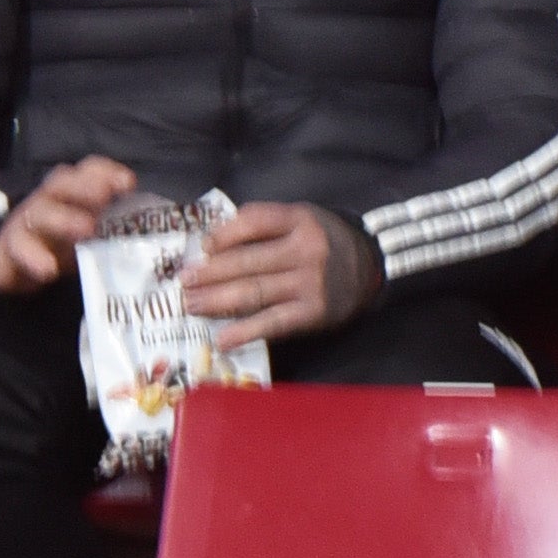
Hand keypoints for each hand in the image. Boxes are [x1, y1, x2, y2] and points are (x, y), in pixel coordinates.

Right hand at [0, 158, 136, 296]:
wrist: (12, 258)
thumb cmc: (61, 240)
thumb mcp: (90, 232)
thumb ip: (114, 227)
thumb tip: (152, 234)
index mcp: (72, 191)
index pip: (88, 170)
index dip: (107, 172)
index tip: (128, 184)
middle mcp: (49, 199)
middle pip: (63, 184)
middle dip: (85, 187)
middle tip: (105, 196)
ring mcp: (28, 221)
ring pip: (41, 212)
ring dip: (63, 219)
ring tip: (85, 229)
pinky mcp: (11, 247)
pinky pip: (19, 247)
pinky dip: (34, 257)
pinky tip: (49, 269)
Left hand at [177, 200, 382, 344]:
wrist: (372, 264)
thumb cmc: (326, 240)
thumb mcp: (302, 218)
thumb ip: (264, 224)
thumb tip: (213, 243)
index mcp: (300, 220)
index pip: (254, 221)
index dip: (223, 234)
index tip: (203, 248)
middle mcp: (306, 250)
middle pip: (247, 261)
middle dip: (210, 273)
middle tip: (184, 282)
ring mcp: (310, 283)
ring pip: (254, 292)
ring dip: (217, 300)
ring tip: (191, 305)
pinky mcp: (313, 312)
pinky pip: (273, 322)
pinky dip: (245, 331)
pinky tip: (222, 339)